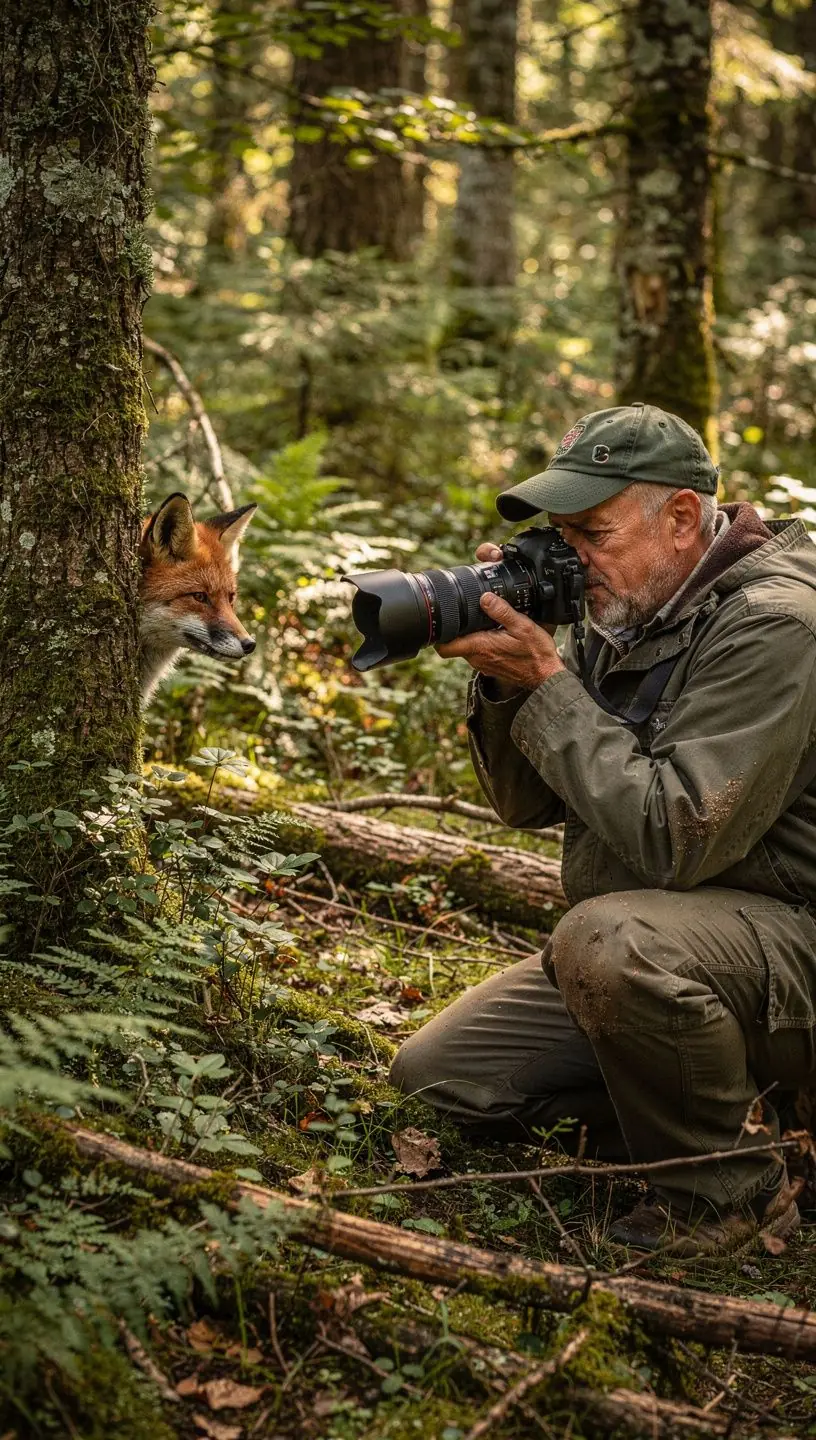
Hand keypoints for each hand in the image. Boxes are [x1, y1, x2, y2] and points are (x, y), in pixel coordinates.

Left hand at [436, 542, 563, 689]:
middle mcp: (477, 659)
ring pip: (466, 647)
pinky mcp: (490, 666)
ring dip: (470, 636)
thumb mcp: (523, 627)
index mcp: (480, 647)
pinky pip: (478, 652)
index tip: (441, 621)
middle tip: (464, 613)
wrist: (546, 676)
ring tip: (482, 621)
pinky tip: (493, 633)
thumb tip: (485, 597)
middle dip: (457, 629)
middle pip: (454, 644)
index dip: (438, 635)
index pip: (444, 648)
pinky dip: (481, 642)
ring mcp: (483, 664)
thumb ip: (503, 611)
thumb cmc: (536, 654)